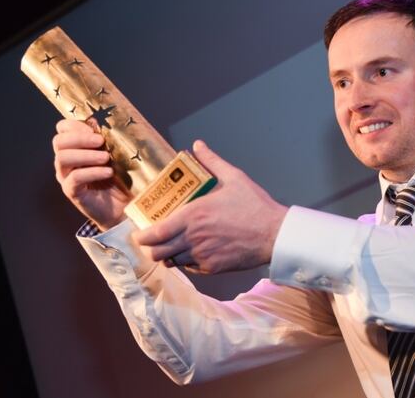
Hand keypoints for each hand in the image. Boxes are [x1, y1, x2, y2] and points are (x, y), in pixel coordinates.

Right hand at [52, 119, 132, 230]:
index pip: (63, 129)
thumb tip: (114, 121)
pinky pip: (74, 178)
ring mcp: (67, 177)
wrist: (125, 207)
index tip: (94, 127)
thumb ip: (112, 139)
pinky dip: (92, 172)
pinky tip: (107, 172)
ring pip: (63, 159)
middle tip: (100, 141)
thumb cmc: (122, 178)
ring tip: (106, 157)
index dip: (75, 125)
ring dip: (86, 155)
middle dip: (79, 138)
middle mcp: (67, 161)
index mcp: (75, 148)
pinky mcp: (72, 192)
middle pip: (59, 142)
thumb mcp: (119, 154)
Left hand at [132, 140, 287, 273]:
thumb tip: (198, 145)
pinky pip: (190, 268)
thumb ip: (212, 162)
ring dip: (169, 254)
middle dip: (151, 248)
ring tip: (173, 246)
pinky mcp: (212, 268)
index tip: (140, 232)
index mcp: (192, 215)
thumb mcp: (234, 178)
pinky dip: (186, 262)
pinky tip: (193, 252)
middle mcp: (192, 238)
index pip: (154, 233)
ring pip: (172, 262)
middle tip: (154, 240)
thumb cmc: (255, 206)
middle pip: (156, 252)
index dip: (142, 236)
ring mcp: (202, 255)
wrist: (275, 234)